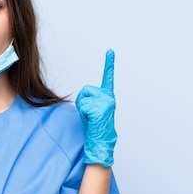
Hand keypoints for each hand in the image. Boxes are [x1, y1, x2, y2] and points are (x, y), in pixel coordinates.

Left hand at [76, 49, 116, 166]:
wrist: (100, 142)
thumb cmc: (94, 127)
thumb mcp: (92, 110)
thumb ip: (90, 101)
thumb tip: (84, 99)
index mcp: (107, 97)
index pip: (107, 78)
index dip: (109, 64)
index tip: (110, 51)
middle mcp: (109, 97)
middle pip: (85, 90)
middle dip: (83, 101)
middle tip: (90, 115)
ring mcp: (107, 103)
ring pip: (83, 98)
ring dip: (82, 109)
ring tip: (91, 119)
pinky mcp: (102, 109)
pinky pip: (83, 107)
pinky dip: (83, 115)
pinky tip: (91, 121)